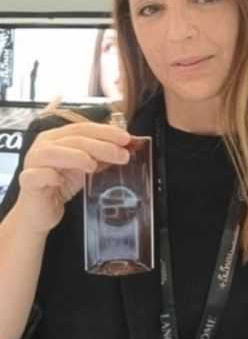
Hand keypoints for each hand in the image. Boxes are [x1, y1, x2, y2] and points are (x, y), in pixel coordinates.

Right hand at [16, 122, 131, 235]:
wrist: (42, 211)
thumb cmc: (64, 184)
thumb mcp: (88, 166)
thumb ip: (104, 155)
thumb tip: (130, 146)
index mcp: (58, 137)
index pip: (83, 127)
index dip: (106, 131)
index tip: (127, 139)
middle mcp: (44, 145)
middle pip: (73, 138)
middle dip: (101, 145)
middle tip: (122, 155)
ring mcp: (33, 162)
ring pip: (53, 152)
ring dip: (76, 156)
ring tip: (93, 166)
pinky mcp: (27, 181)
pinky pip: (36, 174)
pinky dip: (49, 175)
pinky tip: (61, 180)